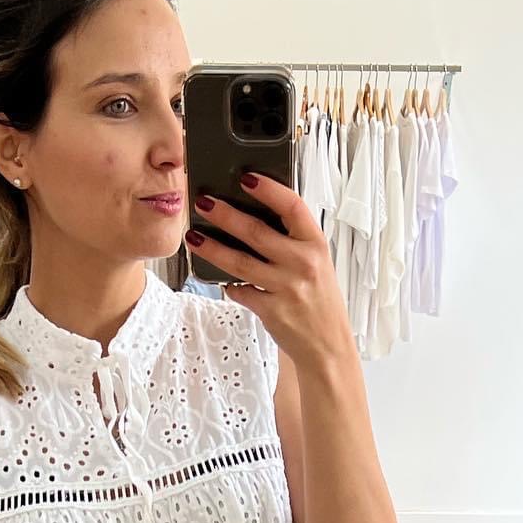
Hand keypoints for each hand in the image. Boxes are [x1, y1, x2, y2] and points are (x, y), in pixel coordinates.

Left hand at [187, 171, 353, 372]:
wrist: (328, 344)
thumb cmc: (319, 299)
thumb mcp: (317, 262)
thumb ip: (293, 240)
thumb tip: (255, 213)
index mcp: (315, 244)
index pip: (292, 207)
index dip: (268, 189)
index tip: (246, 178)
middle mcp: (302, 263)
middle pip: (257, 232)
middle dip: (225, 215)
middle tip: (203, 202)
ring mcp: (286, 288)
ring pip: (240, 263)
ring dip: (213, 248)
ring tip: (194, 237)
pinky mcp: (272, 311)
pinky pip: (241, 292)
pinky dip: (228, 285)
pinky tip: (220, 279)